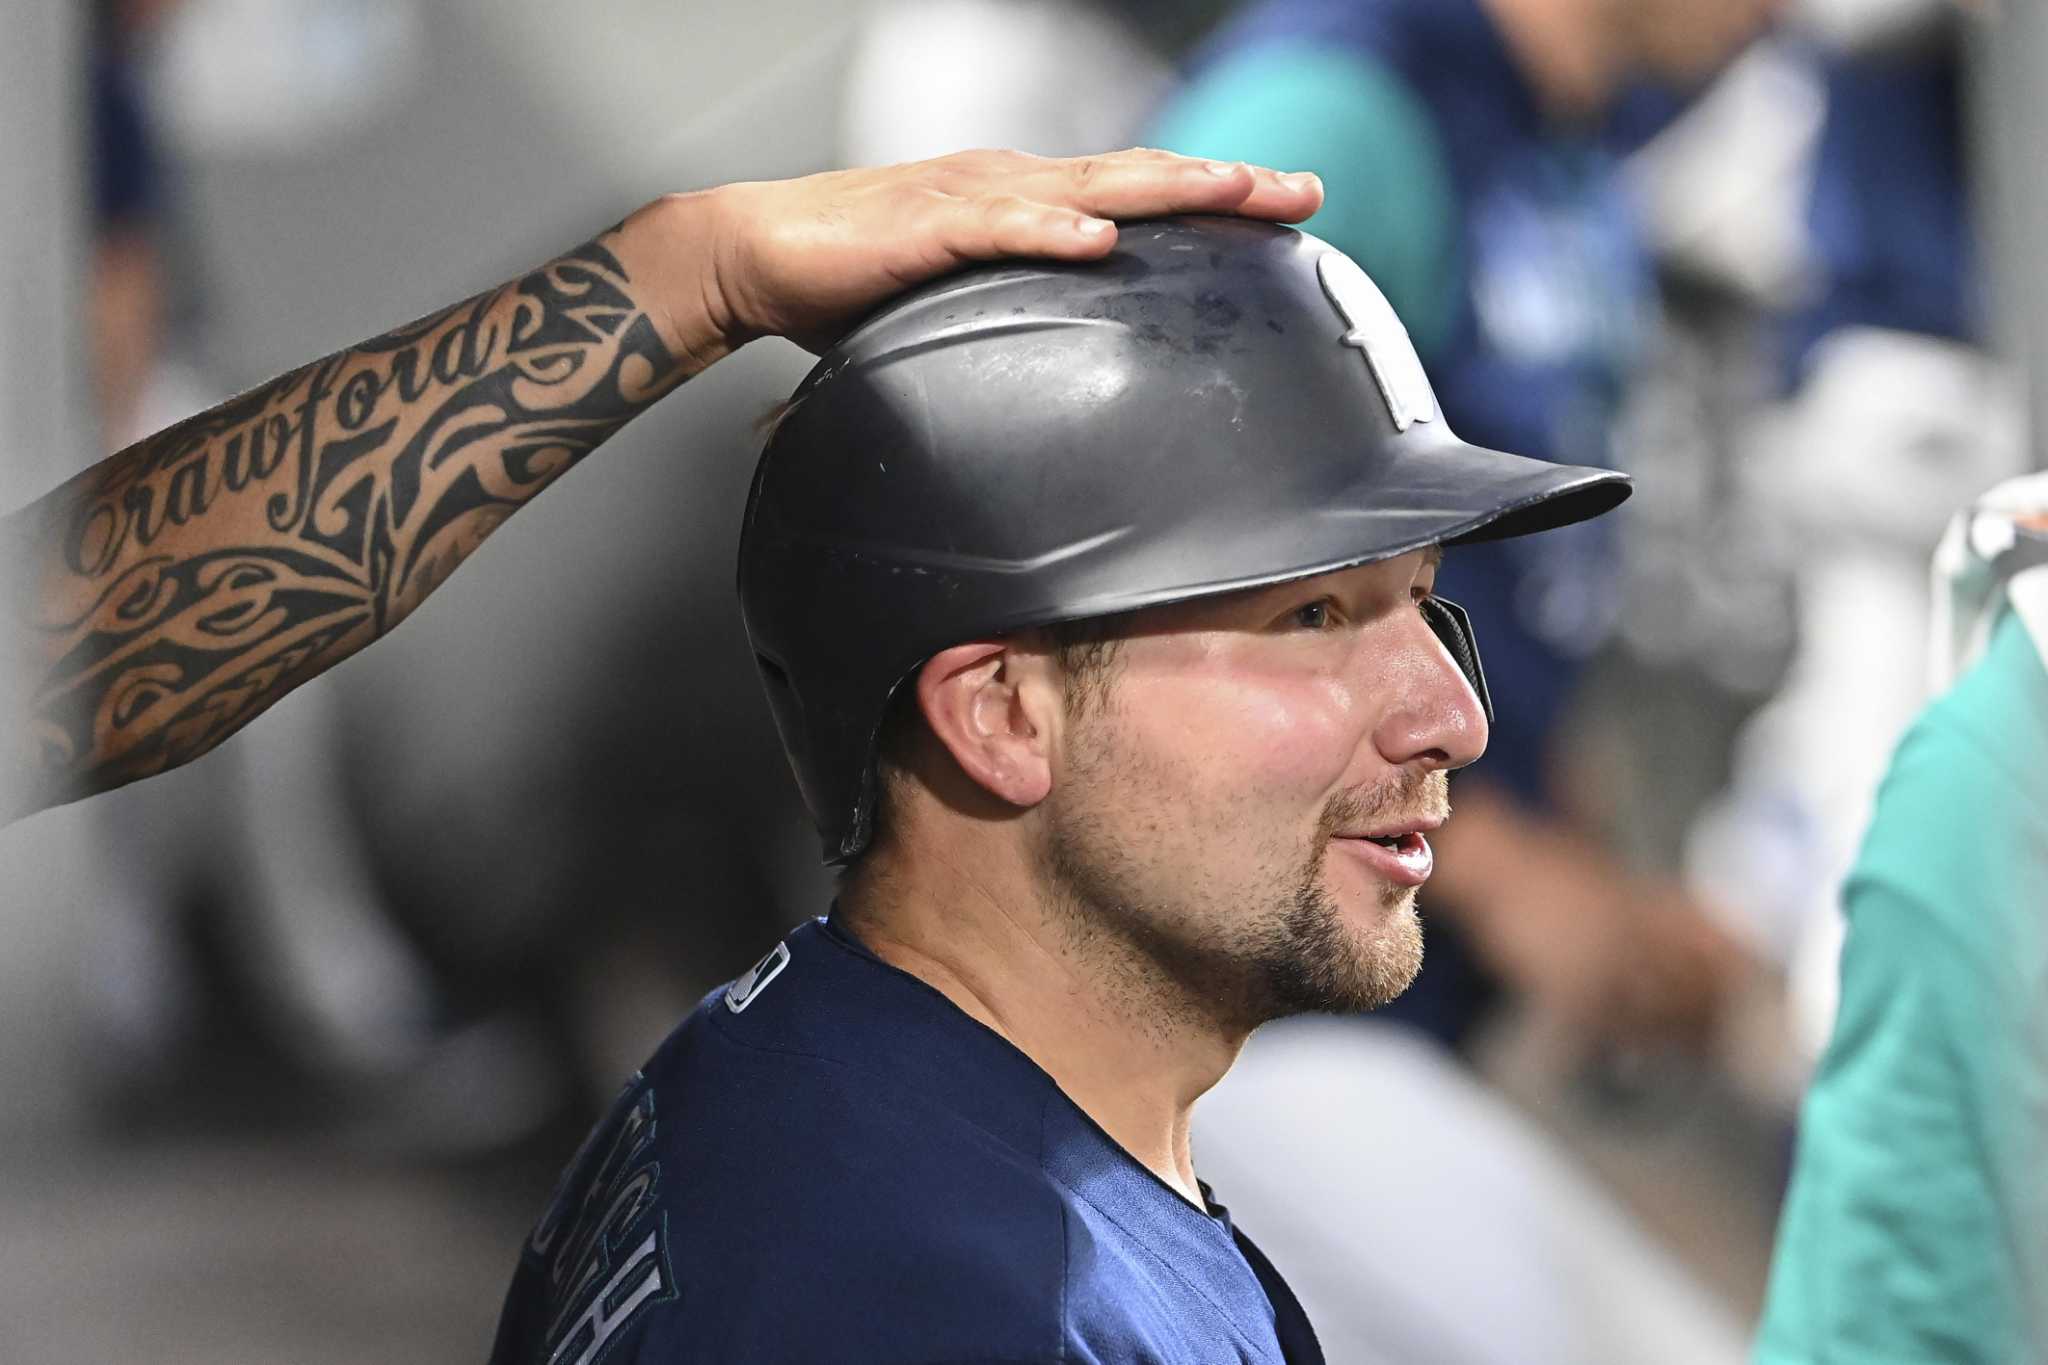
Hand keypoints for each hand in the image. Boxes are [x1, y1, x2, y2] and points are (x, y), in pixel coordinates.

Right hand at [625, 148, 1323, 357]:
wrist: (756, 252)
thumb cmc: (851, 279)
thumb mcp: (957, 302)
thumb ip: (1012, 318)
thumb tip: (1060, 371)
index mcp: (1022, 199)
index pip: (1135, 190)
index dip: (1212, 194)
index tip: (1283, 206)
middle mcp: (1009, 183)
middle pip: (1138, 176)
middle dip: (1224, 183)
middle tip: (1302, 190)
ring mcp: (971, 198)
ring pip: (1087, 186)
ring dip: (1164, 188)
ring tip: (1233, 193)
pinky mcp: (924, 225)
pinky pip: (997, 226)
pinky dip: (1050, 229)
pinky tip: (1099, 238)